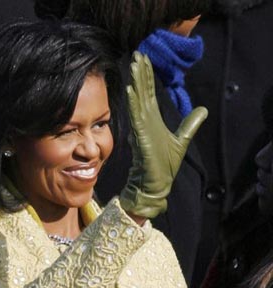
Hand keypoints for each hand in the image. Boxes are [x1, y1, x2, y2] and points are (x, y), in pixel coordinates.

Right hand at [119, 52, 207, 218]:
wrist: (156, 185)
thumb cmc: (164, 166)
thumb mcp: (182, 141)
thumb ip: (190, 125)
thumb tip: (203, 110)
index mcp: (153, 121)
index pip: (149, 94)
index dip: (147, 77)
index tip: (144, 59)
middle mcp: (145, 122)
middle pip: (143, 93)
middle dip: (141, 74)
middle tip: (138, 54)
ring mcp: (142, 129)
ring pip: (138, 101)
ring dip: (136, 83)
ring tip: (134, 66)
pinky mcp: (141, 138)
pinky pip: (136, 117)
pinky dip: (133, 103)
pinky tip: (131, 90)